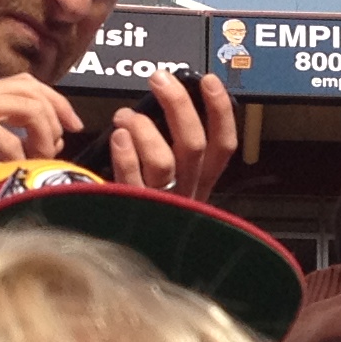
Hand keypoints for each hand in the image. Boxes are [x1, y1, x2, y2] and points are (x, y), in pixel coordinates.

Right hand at [0, 75, 79, 194]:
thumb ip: (8, 133)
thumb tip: (54, 136)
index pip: (24, 83)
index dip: (55, 100)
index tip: (72, 126)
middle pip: (29, 87)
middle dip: (56, 114)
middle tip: (60, 144)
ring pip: (25, 105)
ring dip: (43, 134)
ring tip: (41, 158)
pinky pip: (6, 136)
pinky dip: (18, 155)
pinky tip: (12, 169)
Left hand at [104, 68, 238, 200]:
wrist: (120, 263)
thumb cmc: (139, 203)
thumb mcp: (166, 176)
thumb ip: (170, 145)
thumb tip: (163, 103)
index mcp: (200, 182)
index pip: (223, 145)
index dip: (220, 111)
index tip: (208, 80)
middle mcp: (187, 193)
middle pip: (194, 145)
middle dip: (178, 104)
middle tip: (159, 78)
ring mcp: (162, 205)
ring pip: (165, 162)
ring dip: (144, 129)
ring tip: (124, 116)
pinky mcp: (133, 213)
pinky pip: (132, 181)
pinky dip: (126, 154)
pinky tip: (117, 137)